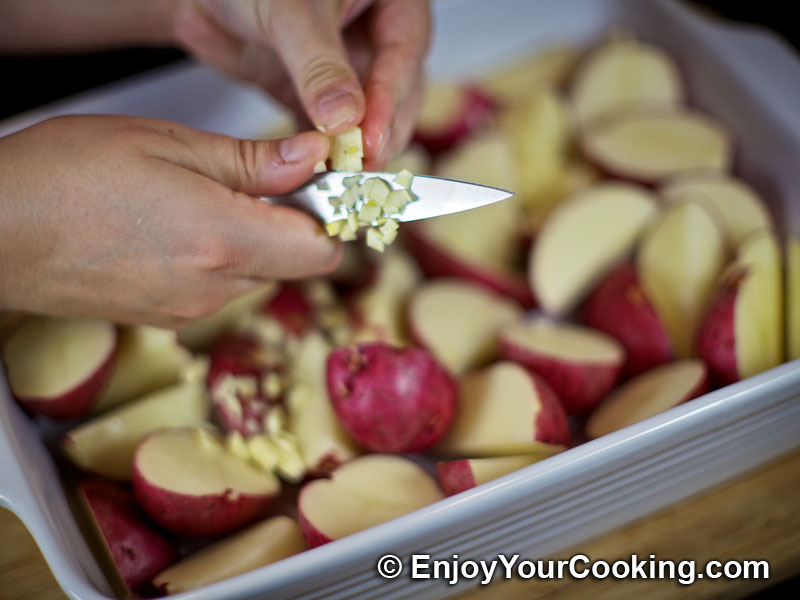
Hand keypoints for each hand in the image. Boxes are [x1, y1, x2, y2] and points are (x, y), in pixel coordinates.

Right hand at [0, 115, 341, 326]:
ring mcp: (188, 309)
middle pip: (293, 264)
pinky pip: (217, 290)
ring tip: (201, 200)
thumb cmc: (65, 176)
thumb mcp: (168, 145)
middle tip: (256, 180)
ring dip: (250, 240)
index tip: (318, 185)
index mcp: (224, 239)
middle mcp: (213, 287)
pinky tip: (174, 228)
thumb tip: (311, 159)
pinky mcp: (164, 317)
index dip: (329, 216)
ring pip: (255, 276)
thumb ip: (251, 161)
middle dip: (289, 224)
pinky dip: (216, 260)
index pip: (322, 250)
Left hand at [171, 0, 430, 168]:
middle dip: (379, 134)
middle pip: (397, 96)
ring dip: (356, 152)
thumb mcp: (290, 12)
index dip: (390, 101)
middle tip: (359, 170)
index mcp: (391, 3)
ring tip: (339, 179)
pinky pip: (333, 134)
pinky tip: (314, 175)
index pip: (404, 56)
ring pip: (369, 120)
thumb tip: (346, 120)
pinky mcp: (320, 99)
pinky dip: (326, 156)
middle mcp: (378, 38)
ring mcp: (350, 71)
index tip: (370, 140)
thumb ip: (319, 65)